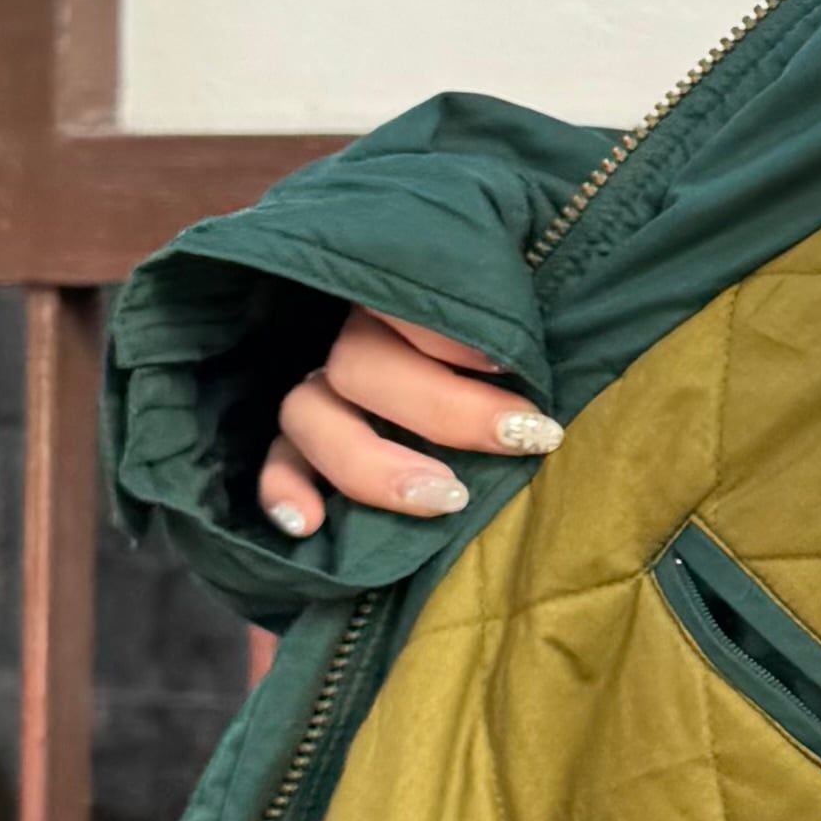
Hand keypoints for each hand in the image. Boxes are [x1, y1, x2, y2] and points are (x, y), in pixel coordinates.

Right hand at [254, 307, 564, 537]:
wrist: (495, 419)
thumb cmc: (520, 368)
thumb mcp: (522, 334)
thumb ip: (517, 337)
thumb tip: (543, 385)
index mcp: (402, 297)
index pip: (399, 297)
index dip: (443, 331)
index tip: (505, 364)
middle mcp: (352, 339)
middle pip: (361, 364)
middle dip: (444, 409)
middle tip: (520, 438)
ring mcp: (319, 391)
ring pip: (309, 413)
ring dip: (371, 463)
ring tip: (443, 499)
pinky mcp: (301, 444)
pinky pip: (277, 463)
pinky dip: (284, 490)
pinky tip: (307, 523)